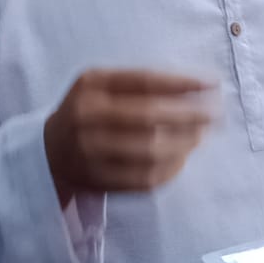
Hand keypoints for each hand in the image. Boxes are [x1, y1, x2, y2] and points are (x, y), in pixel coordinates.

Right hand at [45, 70, 215, 199]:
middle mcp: (87, 117)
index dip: (182, 82)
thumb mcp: (103, 84)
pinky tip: (182, 158)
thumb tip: (196, 87)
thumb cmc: (88, 110)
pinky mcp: (98, 181)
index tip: (211, 84)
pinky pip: (145, 179)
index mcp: (91, 86)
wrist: (49, 151)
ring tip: (200, 136)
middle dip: (189, 115)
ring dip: (184, 144)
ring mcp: (90, 152)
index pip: (145, 81)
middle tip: (214, 115)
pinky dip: (171, 169)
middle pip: (149, 117)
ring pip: (150, 151)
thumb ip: (141, 82)